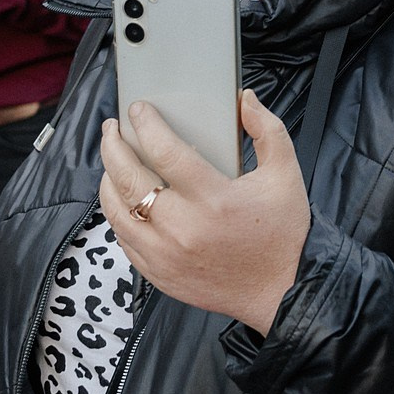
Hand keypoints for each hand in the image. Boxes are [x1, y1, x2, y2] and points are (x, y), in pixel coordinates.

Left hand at [99, 92, 309, 333]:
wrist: (281, 294)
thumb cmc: (282, 234)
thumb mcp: (286, 174)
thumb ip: (267, 130)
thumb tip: (244, 99)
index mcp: (214, 199)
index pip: (165, 151)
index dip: (146, 124)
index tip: (138, 109)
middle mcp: (183, 228)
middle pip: (128, 178)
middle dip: (113, 146)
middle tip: (112, 128)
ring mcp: (166, 255)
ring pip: (116, 210)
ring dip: (107, 180)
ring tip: (112, 161)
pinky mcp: (159, 274)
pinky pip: (123, 239)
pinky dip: (118, 214)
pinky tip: (122, 198)